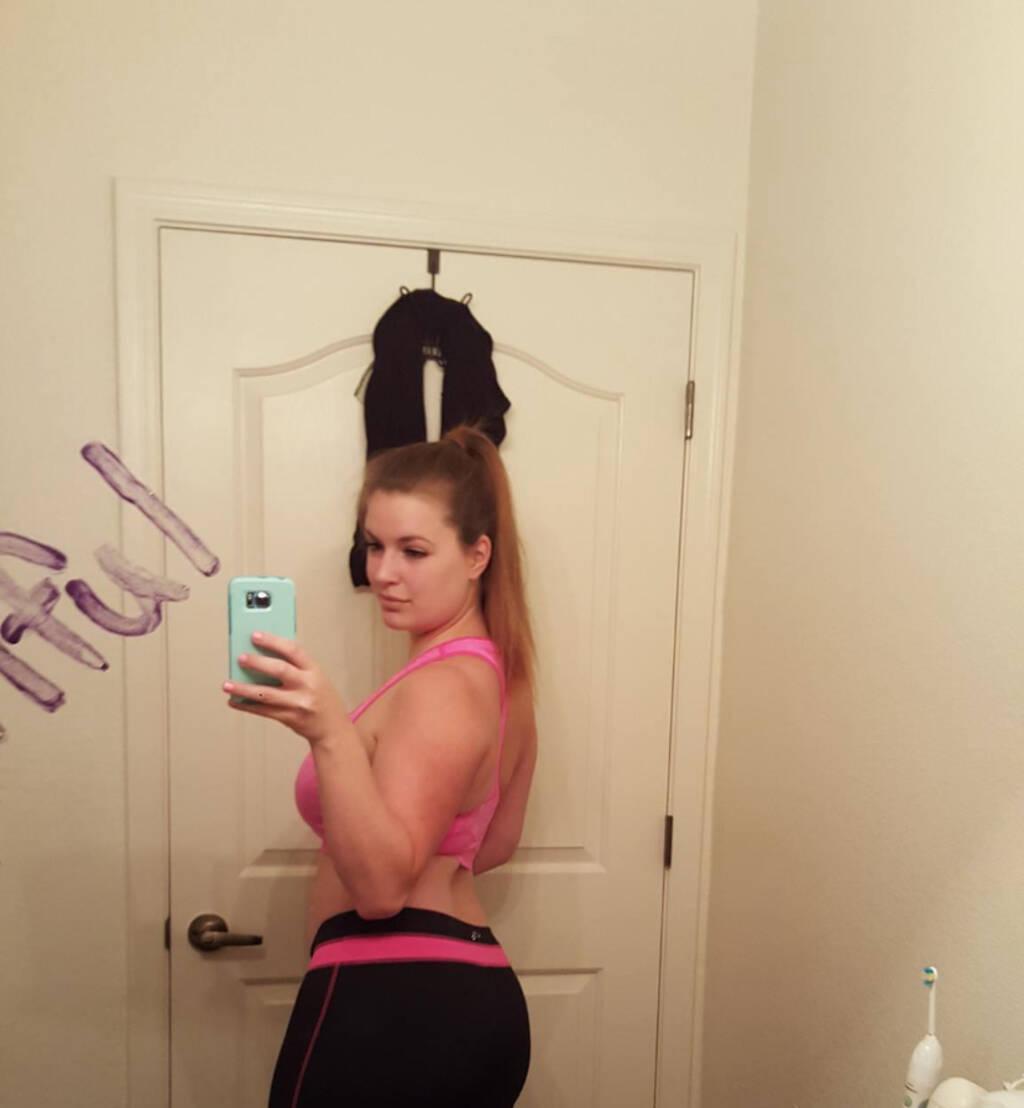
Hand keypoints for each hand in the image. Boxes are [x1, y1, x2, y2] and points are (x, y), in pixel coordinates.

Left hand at [223, 631, 348, 747]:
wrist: (333, 728)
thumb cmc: (323, 699)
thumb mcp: (316, 678)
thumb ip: (296, 667)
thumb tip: (263, 656)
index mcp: (314, 670)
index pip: (293, 651)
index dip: (273, 641)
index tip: (255, 636)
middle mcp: (307, 685)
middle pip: (279, 670)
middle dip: (257, 663)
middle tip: (240, 658)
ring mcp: (298, 703)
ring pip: (266, 694)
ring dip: (244, 689)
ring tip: (227, 684)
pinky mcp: (289, 719)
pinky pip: (264, 711)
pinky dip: (247, 706)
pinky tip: (234, 701)